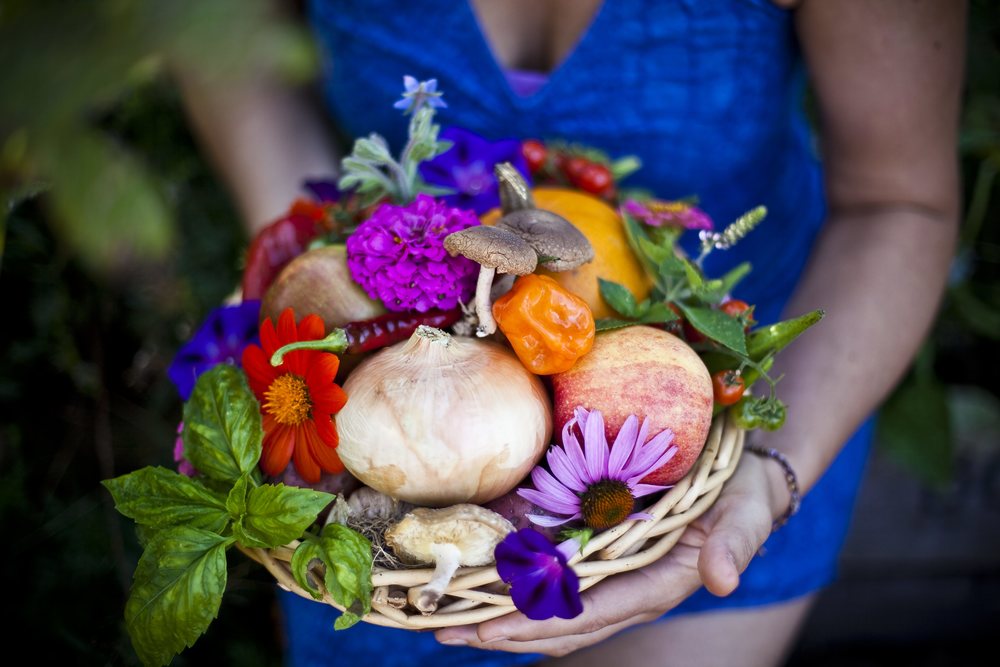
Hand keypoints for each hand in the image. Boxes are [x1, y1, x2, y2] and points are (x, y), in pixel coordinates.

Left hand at [435, 454, 783, 656]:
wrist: (745, 472)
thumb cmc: (746, 493)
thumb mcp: (749, 512)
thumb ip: (737, 543)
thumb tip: (726, 581)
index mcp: (656, 585)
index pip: (589, 614)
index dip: (536, 624)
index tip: (486, 628)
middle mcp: (625, 586)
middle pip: (555, 622)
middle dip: (498, 628)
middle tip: (440, 628)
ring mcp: (608, 570)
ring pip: (546, 605)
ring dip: (496, 611)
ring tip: (442, 611)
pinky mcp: (598, 547)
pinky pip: (552, 575)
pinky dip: (513, 581)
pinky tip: (475, 573)